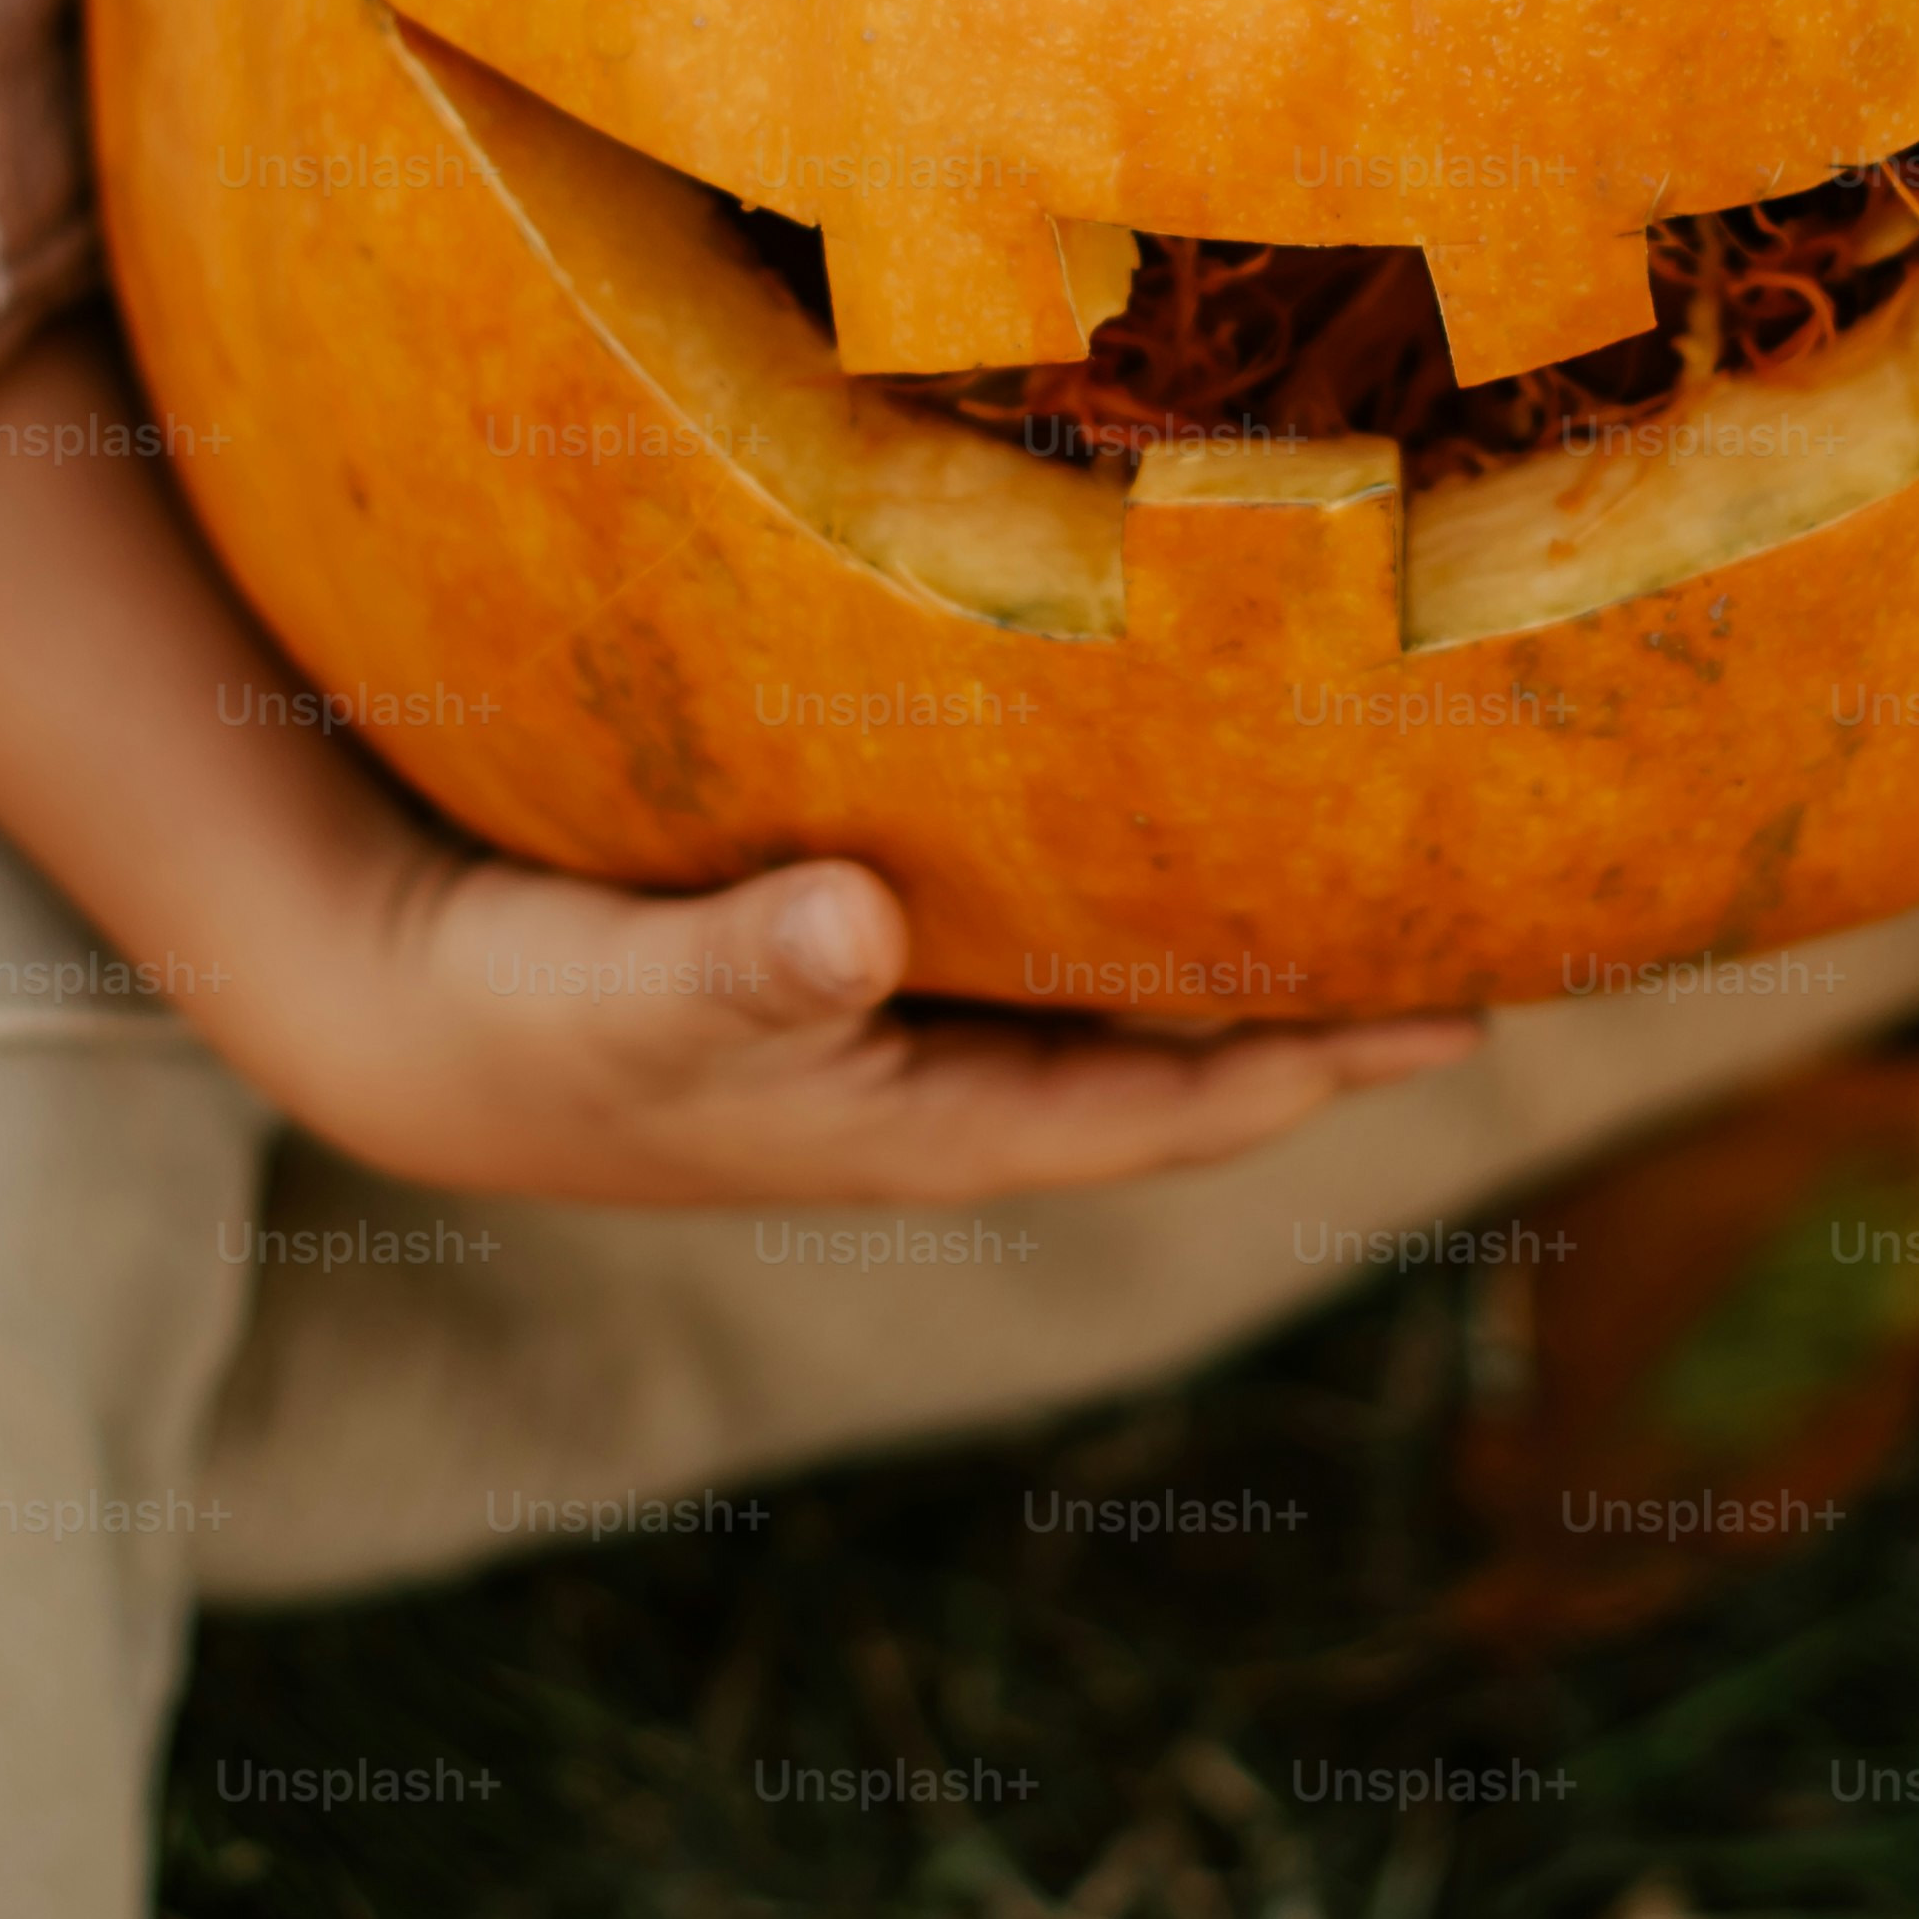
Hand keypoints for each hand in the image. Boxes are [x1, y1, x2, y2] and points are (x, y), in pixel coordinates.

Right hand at [271, 823, 1481, 1207]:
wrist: (413, 1013)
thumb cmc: (535, 1014)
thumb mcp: (630, 988)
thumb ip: (744, 961)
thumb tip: (854, 923)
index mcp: (937, 1122)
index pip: (1179, 1107)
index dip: (1318, 1065)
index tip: (1461, 1015)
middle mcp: (960, 1083)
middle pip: (1196, 1051)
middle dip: (1336, 1000)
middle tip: (1504, 924)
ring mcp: (924, 1025)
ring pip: (1136, 986)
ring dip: (1252, 937)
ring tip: (1397, 848)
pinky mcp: (877, 948)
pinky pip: (1054, 921)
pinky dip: (1138, 872)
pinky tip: (1195, 796)